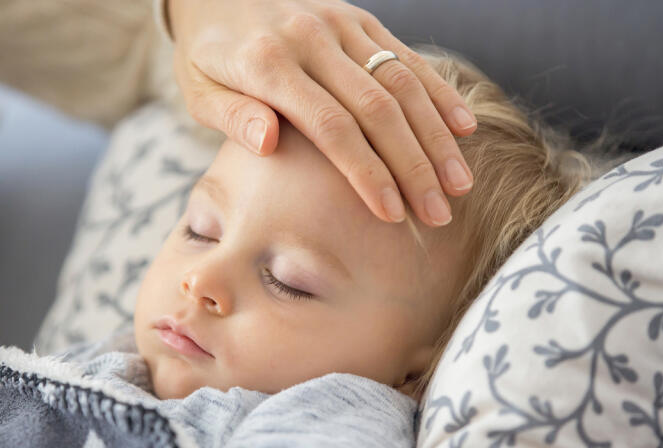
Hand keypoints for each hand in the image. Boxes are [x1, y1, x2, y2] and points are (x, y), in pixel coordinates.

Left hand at [167, 0, 477, 225]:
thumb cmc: (205, 56)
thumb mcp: (198, 90)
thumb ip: (232, 117)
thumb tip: (269, 144)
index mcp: (267, 63)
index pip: (329, 126)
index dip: (366, 172)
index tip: (392, 213)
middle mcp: (311, 38)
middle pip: (377, 108)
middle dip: (413, 165)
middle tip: (438, 213)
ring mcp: (339, 24)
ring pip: (401, 82)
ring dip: (435, 135)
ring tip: (459, 184)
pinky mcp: (357, 18)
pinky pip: (405, 55)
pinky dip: (438, 91)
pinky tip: (463, 128)